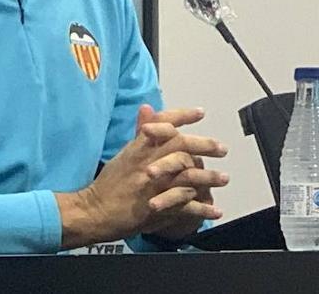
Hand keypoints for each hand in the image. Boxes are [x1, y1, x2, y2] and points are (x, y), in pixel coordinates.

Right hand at [56, 105, 228, 248]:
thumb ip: (141, 133)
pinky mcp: (158, 209)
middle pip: (182, 148)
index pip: (164, 125)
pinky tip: (215, 210)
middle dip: (206, 146)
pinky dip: (203, 209)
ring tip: (224, 178)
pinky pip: (186, 207)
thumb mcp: (124, 153)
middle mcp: (149, 165)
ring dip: (210, 178)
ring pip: (189, 177)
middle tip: (222, 149)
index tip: (200, 113)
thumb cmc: (109, 183)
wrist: (94, 211)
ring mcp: (155, 187)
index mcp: (140, 149)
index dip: (183, 116)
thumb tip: (148, 107)